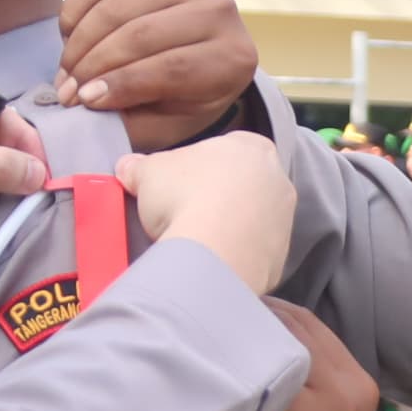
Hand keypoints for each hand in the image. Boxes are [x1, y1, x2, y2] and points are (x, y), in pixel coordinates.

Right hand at [58, 0, 259, 149]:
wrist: (197, 64)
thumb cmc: (182, 102)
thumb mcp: (167, 124)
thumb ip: (133, 119)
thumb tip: (86, 100)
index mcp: (231, 59)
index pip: (173, 67)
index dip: (123, 83)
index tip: (85, 100)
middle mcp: (216, 12)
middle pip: (141, 33)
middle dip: (94, 64)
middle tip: (67, 92)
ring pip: (118, 6)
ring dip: (81, 41)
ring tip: (66, 71)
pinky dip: (76, 9)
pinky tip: (68, 37)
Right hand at [115, 132, 293, 295]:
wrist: (213, 252)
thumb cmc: (185, 196)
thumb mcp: (147, 172)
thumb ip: (138, 166)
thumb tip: (127, 167)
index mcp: (252, 147)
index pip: (226, 150)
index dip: (199, 166)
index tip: (179, 183)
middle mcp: (277, 179)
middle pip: (242, 185)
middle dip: (217, 198)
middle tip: (185, 213)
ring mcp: (284, 221)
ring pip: (250, 221)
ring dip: (228, 229)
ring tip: (196, 243)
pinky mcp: (280, 258)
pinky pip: (253, 255)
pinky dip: (234, 258)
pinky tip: (210, 263)